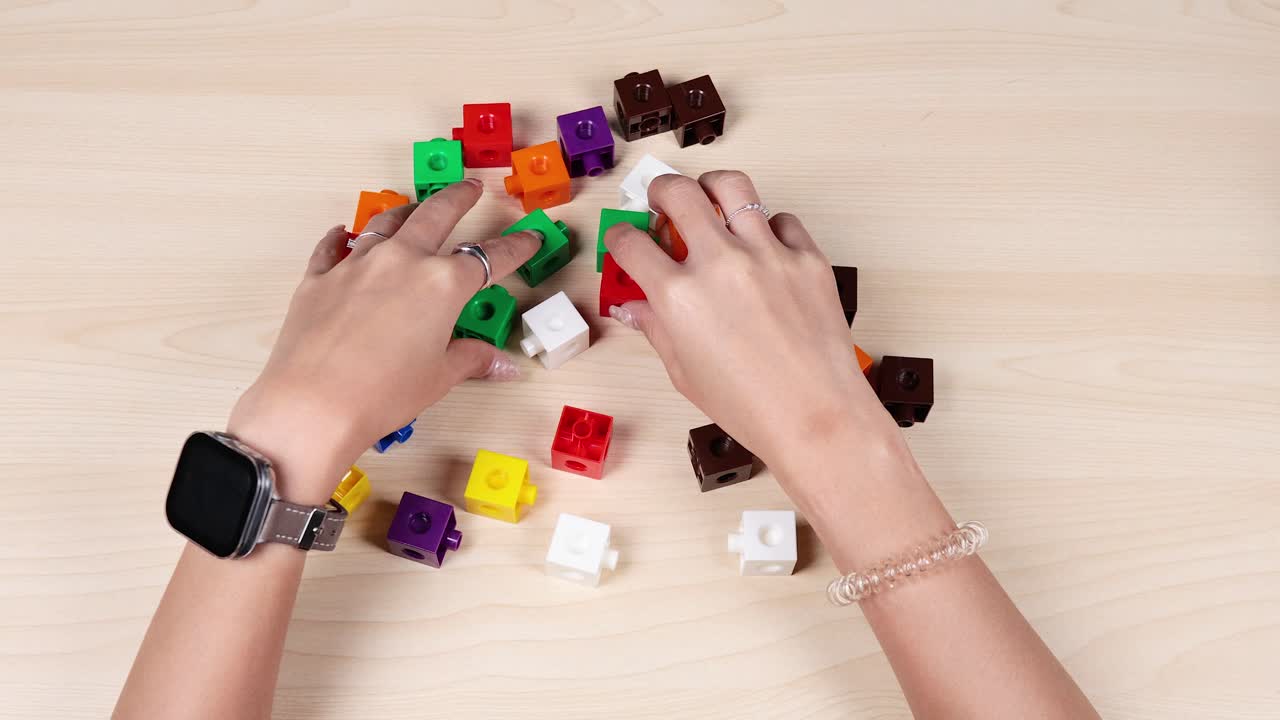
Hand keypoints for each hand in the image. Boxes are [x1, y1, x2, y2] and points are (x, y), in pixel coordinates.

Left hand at [229, 179, 539, 501]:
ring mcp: (357, 264)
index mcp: (443, 284)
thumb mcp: (439, 376)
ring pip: (386, 223)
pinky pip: (333, 247)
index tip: (529, 237)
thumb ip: (472, 359)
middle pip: (436, 215)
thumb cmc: (384, 393)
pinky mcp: (320, 278)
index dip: (516, 246)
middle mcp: (402, 261)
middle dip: (458, 199)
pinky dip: (341, 237)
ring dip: (406, 211)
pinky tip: (343, 233)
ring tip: (415, 207)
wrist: (313, 404)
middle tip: (471, 189)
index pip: (491, 257)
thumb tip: (504, 365)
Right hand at [603, 171, 897, 478]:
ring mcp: (767, 254)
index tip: (625, 240)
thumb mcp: (684, 373)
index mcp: (679, 296)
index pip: (632, 243)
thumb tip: (635, 307)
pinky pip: (782, 220)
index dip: (620, 237)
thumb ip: (656, 328)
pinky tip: (762, 245)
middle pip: (678, 193)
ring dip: (712, 187)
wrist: (815, 415)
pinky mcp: (806, 257)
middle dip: (660, 190)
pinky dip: (767, 226)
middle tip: (661, 201)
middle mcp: (720, 264)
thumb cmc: (749, 405)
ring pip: (732, 186)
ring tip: (710, 200)